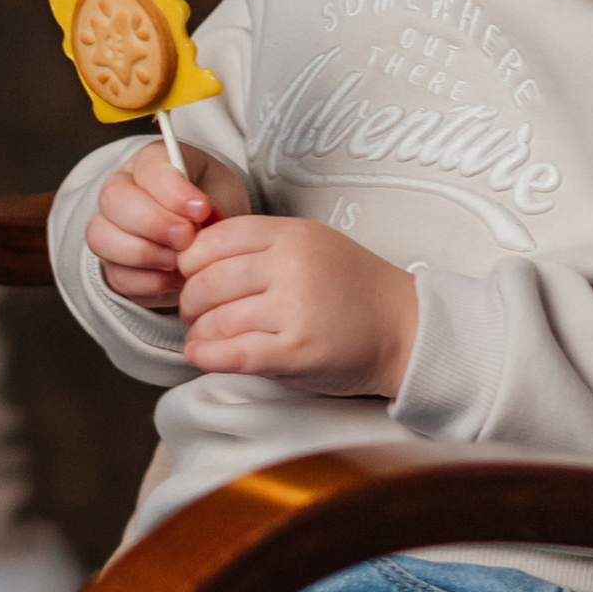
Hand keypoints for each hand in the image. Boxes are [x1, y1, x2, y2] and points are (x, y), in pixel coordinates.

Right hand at [84, 148, 247, 308]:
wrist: (210, 239)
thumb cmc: (214, 205)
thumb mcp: (223, 193)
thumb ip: (212, 201)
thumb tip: (199, 220)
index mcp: (151, 161)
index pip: (149, 168)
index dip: (172, 191)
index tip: (201, 210)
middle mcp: (121, 190)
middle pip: (113, 199)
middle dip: (152, 223)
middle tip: (187, 238)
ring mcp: (110, 228)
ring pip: (102, 238)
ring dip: (144, 253)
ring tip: (180, 261)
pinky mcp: (113, 265)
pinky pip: (116, 275)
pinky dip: (148, 282)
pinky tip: (175, 278)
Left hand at [178, 218, 418, 397]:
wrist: (402, 328)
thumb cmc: (352, 288)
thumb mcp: (311, 245)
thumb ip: (263, 246)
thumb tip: (196, 258)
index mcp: (293, 235)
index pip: (217, 238)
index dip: (193, 260)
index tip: (191, 274)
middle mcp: (292, 267)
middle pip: (209, 280)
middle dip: (190, 300)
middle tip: (193, 311)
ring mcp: (295, 309)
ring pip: (216, 320)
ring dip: (199, 332)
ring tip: (202, 336)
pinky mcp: (296, 351)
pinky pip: (233, 354)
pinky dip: (207, 356)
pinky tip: (201, 355)